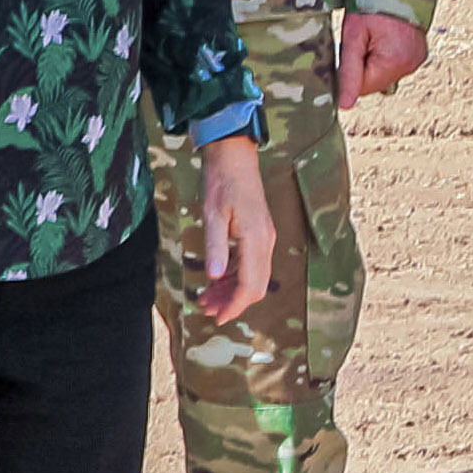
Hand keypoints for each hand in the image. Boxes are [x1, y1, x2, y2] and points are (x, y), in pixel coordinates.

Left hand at [196, 129, 283, 325]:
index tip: (217, 318)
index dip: (235, 306)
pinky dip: (235, 276)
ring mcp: (265, 238)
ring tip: (207, 297)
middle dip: (233, 302)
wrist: (234, 155)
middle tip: (207, 309)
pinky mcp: (259, 233)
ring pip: (254, 276)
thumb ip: (215, 247)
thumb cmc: (221, 181)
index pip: (250, 285)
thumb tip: (213, 277)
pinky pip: (251, 264)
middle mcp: (266, 242)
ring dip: (233, 290)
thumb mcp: (212, 215)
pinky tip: (217, 279)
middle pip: (257, 286)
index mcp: (256, 239)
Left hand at [329, 6, 428, 107]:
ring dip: (373, 62)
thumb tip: (345, 105)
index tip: (346, 50)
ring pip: (384, 74)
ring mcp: (417, 60)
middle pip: (374, 82)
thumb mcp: (353, 35)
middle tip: (360, 38)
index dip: (349, 73)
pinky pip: (395, 65)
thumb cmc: (371, 3)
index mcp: (395, 62)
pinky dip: (385, 56)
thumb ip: (349, 72)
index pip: (362, 88)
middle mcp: (410, 65)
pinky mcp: (418, 54)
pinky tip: (383, 38)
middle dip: (362, 66)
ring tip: (372, 35)